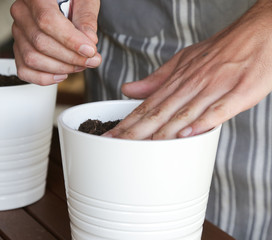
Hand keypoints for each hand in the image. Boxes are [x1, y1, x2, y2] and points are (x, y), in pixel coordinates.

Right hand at [10, 0, 100, 84]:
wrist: (60, 1)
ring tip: (79, 65)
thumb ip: (86, 17)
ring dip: (60, 68)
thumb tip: (89, 40)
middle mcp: (21, 13)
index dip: (70, 40)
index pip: (47, 21)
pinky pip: (24, 70)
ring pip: (32, 59)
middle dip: (70, 57)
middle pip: (40, 43)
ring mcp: (18, 32)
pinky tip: (61, 74)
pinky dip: (44, 78)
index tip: (89, 50)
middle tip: (91, 60)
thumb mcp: (84, 0)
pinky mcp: (19, 48)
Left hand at [105, 0, 271, 139]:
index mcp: (178, 81)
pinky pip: (219, 110)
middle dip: (135, 132)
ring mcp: (215, 89)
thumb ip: (156, 80)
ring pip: (184, 114)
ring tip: (142, 148)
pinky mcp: (240, 93)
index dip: (127, 123)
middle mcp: (192, 85)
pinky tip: (187, 134)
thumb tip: (128, 89)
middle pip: (159, 113)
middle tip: (115, 145)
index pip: (147, 106)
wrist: (259, 32)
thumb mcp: (183, 62)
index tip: (110, 135)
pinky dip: (202, 122)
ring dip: (162, 133)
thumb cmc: (220, 50)